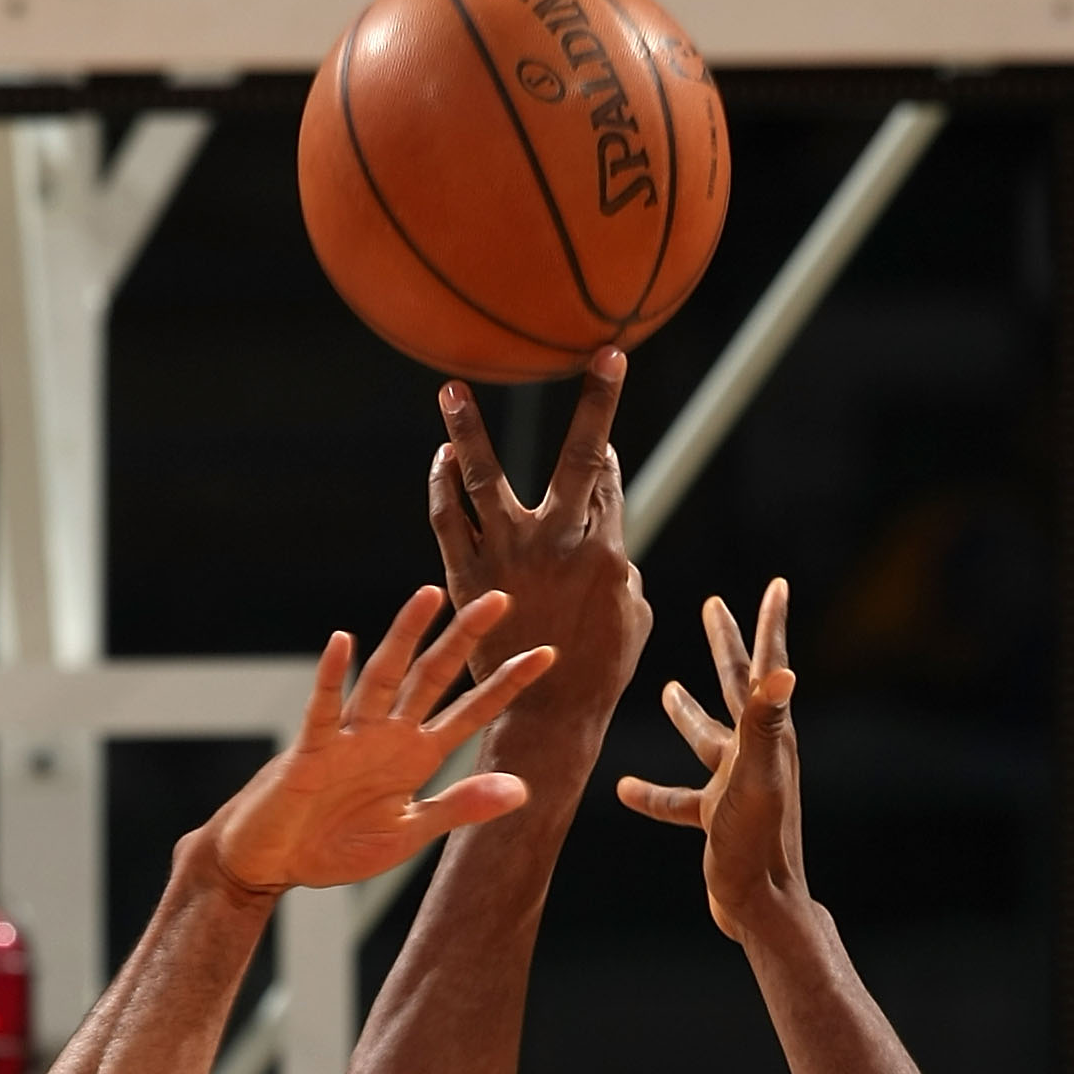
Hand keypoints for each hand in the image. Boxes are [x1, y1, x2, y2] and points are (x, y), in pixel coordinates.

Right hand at [211, 586, 551, 895]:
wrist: (274, 862)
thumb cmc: (336, 847)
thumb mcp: (409, 834)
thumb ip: (459, 808)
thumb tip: (521, 790)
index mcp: (416, 757)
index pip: (470, 713)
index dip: (506, 685)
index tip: (546, 654)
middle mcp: (387, 736)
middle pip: (432, 677)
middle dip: (464, 639)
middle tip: (500, 598)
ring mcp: (348, 738)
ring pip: (383, 678)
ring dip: (405, 638)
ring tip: (430, 597)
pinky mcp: (310, 751)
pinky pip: (323, 709)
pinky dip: (332, 678)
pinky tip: (343, 642)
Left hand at [427, 349, 651, 734]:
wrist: (547, 716)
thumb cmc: (597, 674)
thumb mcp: (631, 619)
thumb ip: (622, 572)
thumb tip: (614, 548)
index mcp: (607, 550)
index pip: (609, 480)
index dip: (608, 443)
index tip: (604, 417)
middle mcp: (560, 542)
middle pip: (580, 457)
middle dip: (598, 404)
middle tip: (598, 356)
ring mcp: (508, 555)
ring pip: (486, 477)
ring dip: (469, 429)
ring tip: (451, 389)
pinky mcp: (466, 576)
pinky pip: (448, 518)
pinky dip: (444, 486)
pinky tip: (442, 459)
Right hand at [615, 578, 802, 943]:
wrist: (760, 904)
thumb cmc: (758, 841)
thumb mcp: (757, 775)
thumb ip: (764, 723)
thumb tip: (781, 669)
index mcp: (767, 735)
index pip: (765, 667)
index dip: (769, 624)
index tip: (777, 585)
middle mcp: (755, 753)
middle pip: (736, 687)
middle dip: (725, 645)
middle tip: (714, 606)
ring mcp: (734, 784)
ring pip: (705, 738)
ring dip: (688, 712)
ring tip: (669, 688)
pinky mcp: (716, 817)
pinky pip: (678, 798)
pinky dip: (652, 792)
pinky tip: (624, 788)